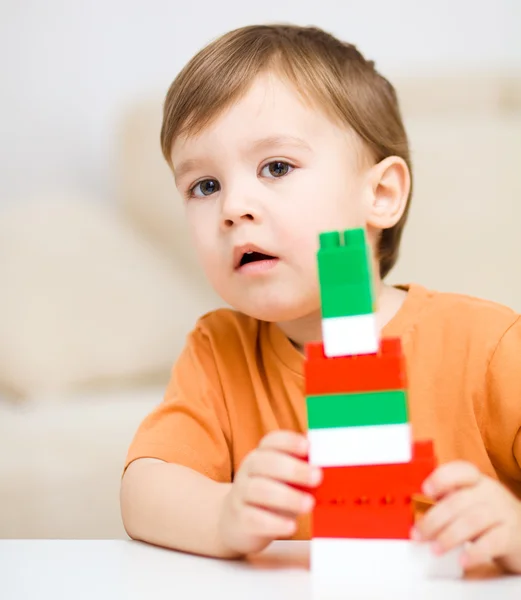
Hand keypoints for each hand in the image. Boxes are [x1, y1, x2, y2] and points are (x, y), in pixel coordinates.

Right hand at [218, 430, 321, 555]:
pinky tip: (291, 526)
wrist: (233, 521)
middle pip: (265, 463)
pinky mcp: (240, 520)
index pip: (271, 441)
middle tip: (318, 477)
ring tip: (309, 504)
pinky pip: (254, 518)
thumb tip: (329, 457)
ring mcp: (241, 494)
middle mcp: (249, 471)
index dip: (289, 442)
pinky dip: (273, 522)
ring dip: (287, 496)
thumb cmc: (270, 495)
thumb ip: (302, 467)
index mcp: (261, 455)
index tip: (307, 447)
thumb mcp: (284, 478)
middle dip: (293, 469)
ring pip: (259, 490)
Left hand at [412, 461, 520, 572]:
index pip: (461, 471)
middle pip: (458, 501)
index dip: (441, 478)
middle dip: (434, 519)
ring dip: (449, 536)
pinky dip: (475, 553)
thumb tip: (417, 512)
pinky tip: (462, 561)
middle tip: (418, 534)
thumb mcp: (469, 502)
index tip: (425, 490)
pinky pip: (492, 542)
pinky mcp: (511, 536)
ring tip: (435, 549)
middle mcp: (490, 493)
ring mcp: (503, 513)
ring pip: (472, 521)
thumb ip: (447, 502)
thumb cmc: (487, 518)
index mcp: (476, 481)